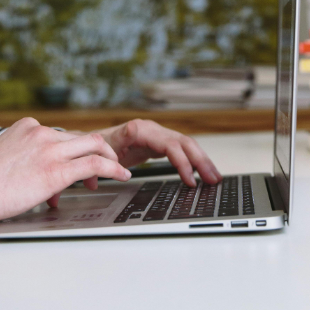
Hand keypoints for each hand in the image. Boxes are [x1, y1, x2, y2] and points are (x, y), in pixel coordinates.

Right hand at [0, 117, 131, 230]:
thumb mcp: (2, 157)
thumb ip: (23, 158)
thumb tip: (34, 175)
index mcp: (27, 128)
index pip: (63, 135)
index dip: (76, 151)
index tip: (79, 165)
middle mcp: (41, 133)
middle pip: (82, 138)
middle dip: (98, 153)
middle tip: (104, 169)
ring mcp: (50, 149)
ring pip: (95, 145)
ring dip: (110, 160)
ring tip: (119, 172)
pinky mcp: (56, 170)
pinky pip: (95, 164)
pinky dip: (113, 169)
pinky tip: (121, 176)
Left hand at [99, 119, 221, 186]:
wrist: (94, 144)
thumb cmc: (98, 147)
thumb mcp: (104, 146)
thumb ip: (118, 140)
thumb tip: (130, 129)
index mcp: (143, 130)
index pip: (171, 146)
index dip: (183, 162)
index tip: (191, 180)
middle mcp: (154, 130)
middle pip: (185, 143)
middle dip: (201, 162)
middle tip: (213, 180)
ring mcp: (159, 135)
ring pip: (187, 146)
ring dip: (203, 161)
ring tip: (215, 178)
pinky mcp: (160, 143)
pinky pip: (182, 150)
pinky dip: (194, 161)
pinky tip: (202, 172)